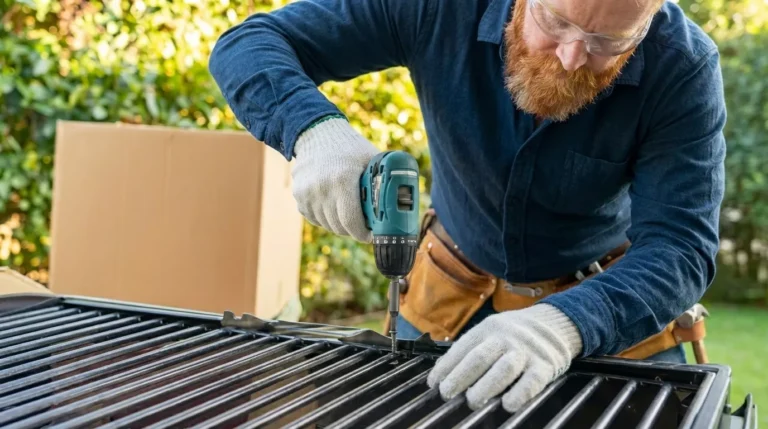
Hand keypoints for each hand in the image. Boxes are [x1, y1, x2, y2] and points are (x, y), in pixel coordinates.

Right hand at [291, 117, 380, 242]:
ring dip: (340, 224)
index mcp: (343, 180)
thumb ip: (384, 180)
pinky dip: (325, 217)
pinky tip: (333, 204)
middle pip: (340, 226)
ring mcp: (307, 193)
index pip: (352, 221)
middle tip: (364, 225)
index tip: (371, 234)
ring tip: (349, 212)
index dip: (363, 233)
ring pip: (327, 224)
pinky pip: (315, 218)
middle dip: (354, 229)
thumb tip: (403, 203)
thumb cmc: (349, 147)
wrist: (316, 133)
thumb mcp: (371, 159)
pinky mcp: (299, 196)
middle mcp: (322, 188)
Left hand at [427, 303, 582, 412]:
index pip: (463, 348)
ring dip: (485, 387)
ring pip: (503, 369)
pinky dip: (519, 394)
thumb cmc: (515, 334)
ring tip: (472, 401)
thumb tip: (443, 374)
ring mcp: (526, 351)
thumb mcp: (492, 331)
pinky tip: (508, 405)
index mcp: (488, 329)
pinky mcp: (545, 365)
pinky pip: (531, 381)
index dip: (446, 367)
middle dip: (460, 377)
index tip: (434, 384)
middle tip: (447, 393)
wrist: (556, 322)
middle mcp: (505, 338)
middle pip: (479, 357)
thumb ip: (471, 349)